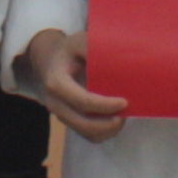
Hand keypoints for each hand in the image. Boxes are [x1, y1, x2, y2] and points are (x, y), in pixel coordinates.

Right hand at [21, 26, 132, 141]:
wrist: (51, 62)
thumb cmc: (69, 51)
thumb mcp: (78, 42)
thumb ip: (92, 48)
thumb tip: (117, 56)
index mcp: (56, 82)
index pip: (82, 101)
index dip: (104, 105)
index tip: (124, 102)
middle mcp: (55, 103)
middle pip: (83, 123)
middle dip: (107, 124)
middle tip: (126, 114)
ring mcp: (61, 115)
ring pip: (86, 133)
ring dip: (107, 130)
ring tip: (122, 117)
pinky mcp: (69, 122)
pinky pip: (87, 136)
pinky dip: (103, 132)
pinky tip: (114, 120)